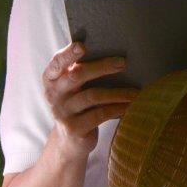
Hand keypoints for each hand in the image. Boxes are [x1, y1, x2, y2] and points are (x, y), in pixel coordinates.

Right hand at [42, 42, 140, 157]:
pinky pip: (100, 114)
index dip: (68, 54)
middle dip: (101, 67)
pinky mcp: (74, 128)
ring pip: (92, 96)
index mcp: (51, 80)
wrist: (69, 141)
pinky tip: (129, 106)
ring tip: (136, 91)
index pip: (56, 63)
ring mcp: (62, 112)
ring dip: (117, 92)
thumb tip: (112, 52)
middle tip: (123, 63)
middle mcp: (53, 95)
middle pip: (77, 76)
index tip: (82, 46)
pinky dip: (117, 108)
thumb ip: (79, 72)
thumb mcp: (71, 89)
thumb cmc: (76, 105)